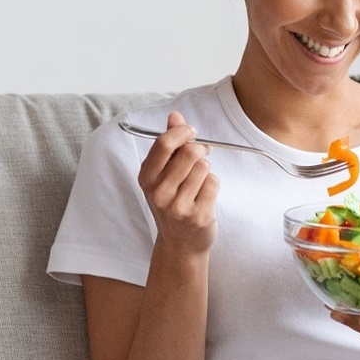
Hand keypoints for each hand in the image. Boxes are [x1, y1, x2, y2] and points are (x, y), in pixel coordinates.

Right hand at [137, 111, 218, 256]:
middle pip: (188, 153)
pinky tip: (205, 195)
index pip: (163, 144)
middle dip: (200, 149)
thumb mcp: (163, 175)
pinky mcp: (198, 215)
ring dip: (206, 169)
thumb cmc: (173, 203)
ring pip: (203, 167)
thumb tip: (175, 116)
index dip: (181, 132)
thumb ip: (169, 145)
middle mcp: (159, 193)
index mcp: (146, 179)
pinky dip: (213, 183)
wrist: (181, 244)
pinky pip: (213, 182)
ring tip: (199, 182)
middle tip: (203, 153)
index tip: (191, 131)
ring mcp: (178, 206)